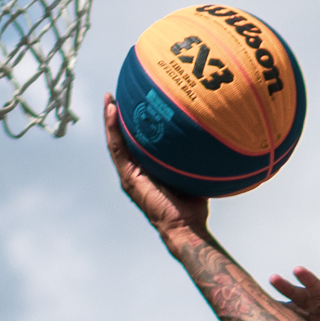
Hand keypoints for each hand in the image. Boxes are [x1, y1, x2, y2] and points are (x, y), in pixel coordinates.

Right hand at [103, 97, 210, 247]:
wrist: (185, 227)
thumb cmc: (193, 204)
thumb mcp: (192, 171)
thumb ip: (193, 154)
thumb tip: (209, 131)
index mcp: (147, 169)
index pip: (137, 141)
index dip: (134, 122)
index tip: (135, 101)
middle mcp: (136, 170)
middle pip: (123, 138)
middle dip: (118, 116)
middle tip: (117, 93)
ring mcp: (130, 174)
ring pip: (116, 141)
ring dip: (111, 118)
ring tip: (109, 97)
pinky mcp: (129, 178)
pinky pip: (118, 149)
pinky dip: (113, 129)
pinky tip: (113, 111)